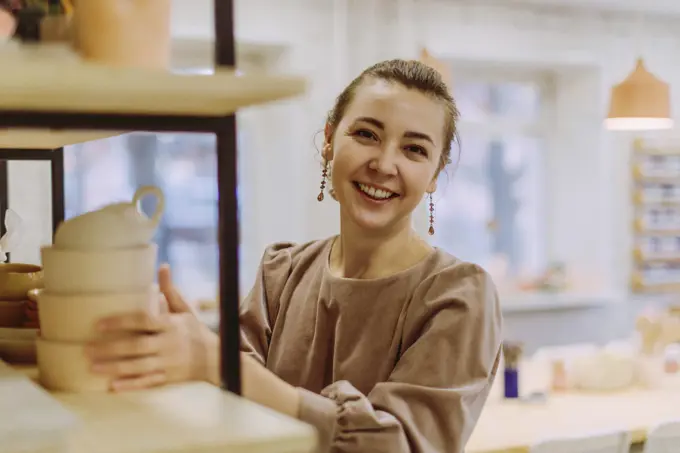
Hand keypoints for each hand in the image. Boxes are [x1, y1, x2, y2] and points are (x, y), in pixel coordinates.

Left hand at [86, 265, 217, 391]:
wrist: (216, 358)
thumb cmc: (195, 331)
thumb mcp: (185, 309)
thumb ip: (170, 290)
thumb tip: (162, 266)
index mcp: (171, 324)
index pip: (143, 321)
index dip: (121, 322)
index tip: (98, 324)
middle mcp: (168, 344)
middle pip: (136, 346)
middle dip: (110, 349)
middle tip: (86, 349)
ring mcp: (168, 363)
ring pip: (138, 366)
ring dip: (114, 367)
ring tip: (92, 367)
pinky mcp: (168, 379)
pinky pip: (147, 383)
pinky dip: (131, 385)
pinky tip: (113, 386)